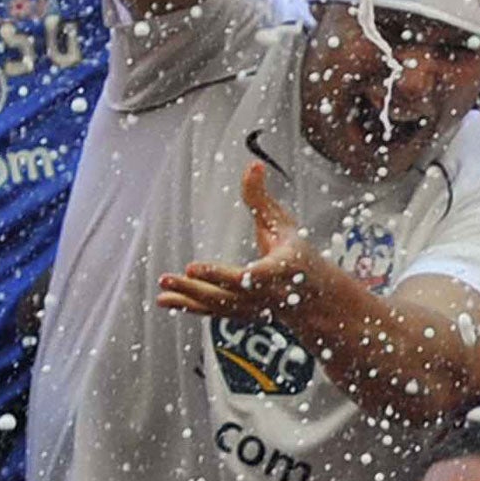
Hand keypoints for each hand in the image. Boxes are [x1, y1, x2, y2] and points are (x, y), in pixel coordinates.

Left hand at [157, 161, 322, 323]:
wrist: (317, 300)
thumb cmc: (298, 255)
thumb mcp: (283, 224)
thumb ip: (261, 199)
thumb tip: (253, 164)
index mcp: (280, 271)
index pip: (247, 277)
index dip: (218, 274)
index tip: (192, 267)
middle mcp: (265, 296)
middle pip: (225, 295)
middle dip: (194, 288)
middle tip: (167, 277)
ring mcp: (253, 310)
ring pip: (217, 306)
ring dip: (187, 297)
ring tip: (162, 285)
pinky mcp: (242, 315)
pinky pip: (213, 312)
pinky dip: (188, 306)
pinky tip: (164, 300)